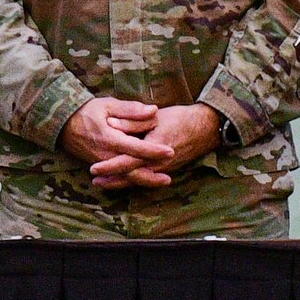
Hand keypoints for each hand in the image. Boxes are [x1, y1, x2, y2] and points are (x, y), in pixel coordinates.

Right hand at [60, 96, 172, 189]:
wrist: (61, 124)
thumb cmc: (86, 111)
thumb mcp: (107, 105)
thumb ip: (130, 109)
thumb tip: (152, 111)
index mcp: (109, 138)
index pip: (135, 148)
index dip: (153, 150)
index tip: (170, 151)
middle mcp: (105, 154)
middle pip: (131, 171)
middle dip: (150, 177)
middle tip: (169, 179)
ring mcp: (101, 162)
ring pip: (125, 176)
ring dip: (144, 181)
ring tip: (162, 181)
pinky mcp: (99, 165)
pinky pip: (117, 175)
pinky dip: (132, 179)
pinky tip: (145, 179)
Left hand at [85, 104, 222, 189]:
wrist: (205, 128)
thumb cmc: (179, 119)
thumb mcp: (154, 116)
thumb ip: (132, 121)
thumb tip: (110, 124)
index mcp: (155, 149)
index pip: (128, 161)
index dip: (110, 166)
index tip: (94, 169)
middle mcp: (160, 163)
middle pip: (132, 176)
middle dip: (112, 180)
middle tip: (94, 181)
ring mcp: (164, 168)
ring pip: (139, 179)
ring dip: (120, 182)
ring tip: (102, 183)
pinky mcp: (167, 169)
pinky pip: (146, 178)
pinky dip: (133, 179)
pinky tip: (121, 179)